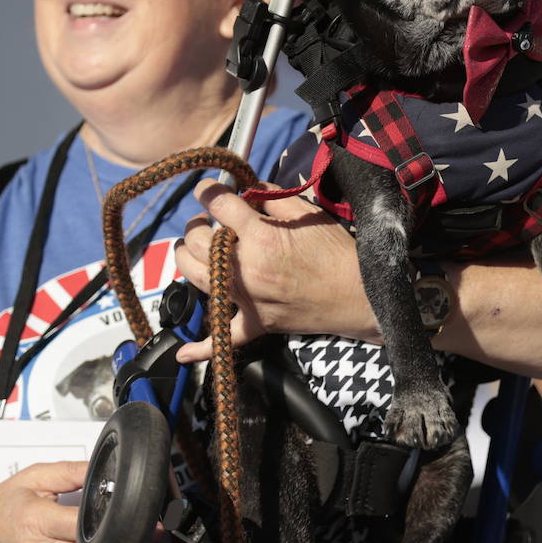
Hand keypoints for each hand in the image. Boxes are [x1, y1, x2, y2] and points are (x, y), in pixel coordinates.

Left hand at [172, 178, 375, 361]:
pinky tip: (182, 353)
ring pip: (196, 278)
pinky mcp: (255, 324)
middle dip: (197, 224)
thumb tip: (246, 191)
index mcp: (260, 237)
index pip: (219, 206)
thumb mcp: (307, 213)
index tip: (207, 189)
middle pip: (199, 241)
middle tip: (207, 220)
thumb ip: (271, 198)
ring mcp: (247, 300)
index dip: (209, 191)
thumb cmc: (336, 252)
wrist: (359, 295)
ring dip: (186, 259)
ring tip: (190, 249)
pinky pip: (222, 340)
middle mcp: (246, 269)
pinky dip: (202, 348)